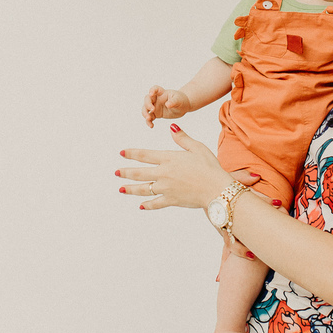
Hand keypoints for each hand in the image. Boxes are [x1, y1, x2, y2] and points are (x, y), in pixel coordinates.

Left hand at [119, 124, 252, 210]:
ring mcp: (166, 188)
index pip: (145, 155)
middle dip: (125, 172)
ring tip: (120, 189)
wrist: (216, 189)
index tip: (121, 153)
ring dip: (130, 189)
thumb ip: (182, 138)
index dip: (131, 153)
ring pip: (143, 188)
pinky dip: (147, 205)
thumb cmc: (210, 167)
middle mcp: (164, 173)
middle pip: (139, 173)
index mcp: (169, 158)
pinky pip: (155, 203)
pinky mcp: (171, 200)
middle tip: (116, 172)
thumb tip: (172, 127)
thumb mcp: (197, 148)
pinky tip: (141, 205)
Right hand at [142, 86, 191, 127]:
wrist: (183, 107)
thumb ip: (173, 101)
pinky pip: (150, 118)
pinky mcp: (156, 114)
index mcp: (162, 93)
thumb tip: (167, 104)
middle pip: (147, 99)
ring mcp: (155, 106)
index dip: (152, 90)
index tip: (151, 93)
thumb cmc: (181, 100)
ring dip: (145, 113)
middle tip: (152, 110)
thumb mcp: (179, 100)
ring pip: (146, 109)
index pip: (155, 89)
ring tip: (149, 119)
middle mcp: (157, 99)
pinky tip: (151, 125)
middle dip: (147, 104)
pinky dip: (149, 122)